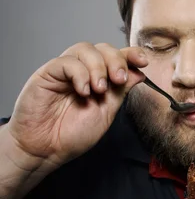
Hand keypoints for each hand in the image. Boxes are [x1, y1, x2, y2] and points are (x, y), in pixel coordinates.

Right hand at [6, 42, 148, 169]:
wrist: (45, 150)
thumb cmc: (72, 135)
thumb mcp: (106, 113)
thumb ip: (120, 92)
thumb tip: (139, 72)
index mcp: (98, 80)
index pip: (116, 58)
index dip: (131, 55)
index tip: (143, 61)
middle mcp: (82, 72)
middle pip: (102, 49)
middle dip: (116, 60)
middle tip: (119, 79)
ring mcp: (64, 71)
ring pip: (85, 49)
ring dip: (98, 67)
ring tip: (100, 89)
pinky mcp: (47, 74)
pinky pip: (66, 62)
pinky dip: (80, 74)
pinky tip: (83, 91)